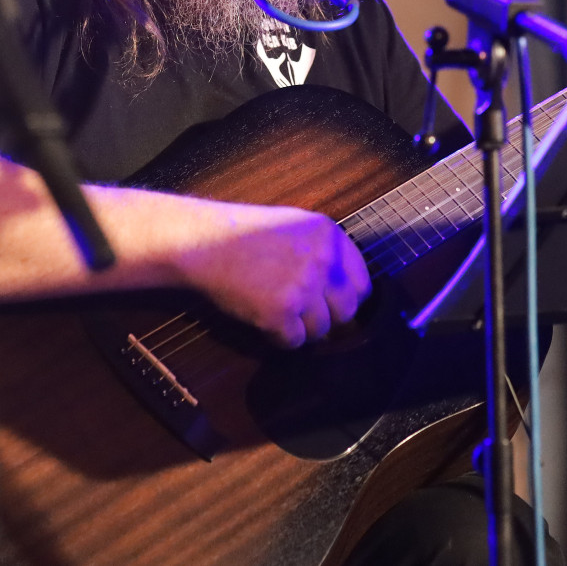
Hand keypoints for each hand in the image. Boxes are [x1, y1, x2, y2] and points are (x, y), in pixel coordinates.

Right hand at [174, 203, 370, 347]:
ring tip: (277, 311)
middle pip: (347, 311)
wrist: (204, 241)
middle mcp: (323, 261)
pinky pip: (294, 341)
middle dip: (328, 319)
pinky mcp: (279, 312)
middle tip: (304, 315)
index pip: (362, 284)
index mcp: (330, 236)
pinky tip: (263, 318)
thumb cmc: (245, 234)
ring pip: (321, 331)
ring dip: (301, 329)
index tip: (332, 304)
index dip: (347, 299)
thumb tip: (345, 289)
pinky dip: (279, 337)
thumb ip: (324, 252)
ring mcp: (302, 288)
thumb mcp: (296, 226)